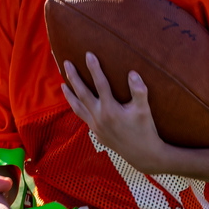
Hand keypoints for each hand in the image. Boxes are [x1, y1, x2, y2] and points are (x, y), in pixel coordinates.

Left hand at [61, 52, 166, 171]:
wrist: (143, 155)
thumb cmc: (146, 130)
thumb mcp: (144, 110)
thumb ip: (139, 91)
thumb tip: (132, 73)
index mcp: (110, 109)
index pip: (100, 84)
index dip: (94, 68)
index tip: (88, 54)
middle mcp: (99, 117)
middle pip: (82, 93)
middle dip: (74, 77)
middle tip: (66, 63)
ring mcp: (95, 126)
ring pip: (77, 107)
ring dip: (69, 94)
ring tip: (63, 84)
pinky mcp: (96, 133)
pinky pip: (82, 117)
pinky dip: (77, 108)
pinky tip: (76, 102)